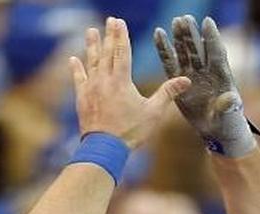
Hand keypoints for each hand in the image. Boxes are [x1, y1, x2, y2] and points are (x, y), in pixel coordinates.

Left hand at [70, 18, 190, 148]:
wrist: (105, 147)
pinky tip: (73, 58)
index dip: (122, 36)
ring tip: (91, 31)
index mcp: (122, 80)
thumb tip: (186, 80)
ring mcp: (91, 88)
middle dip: (109, 35)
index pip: (123, 52)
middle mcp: (104, 80)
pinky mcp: (82, 98)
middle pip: (107, 52)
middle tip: (109, 20)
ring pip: (91, 62)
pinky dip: (76, 68)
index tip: (120, 22)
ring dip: (92, 45)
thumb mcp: (154, 113)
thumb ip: (168, 93)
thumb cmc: (131, 131)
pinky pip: (78, 79)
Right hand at [154, 15, 256, 156]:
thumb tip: (230, 98)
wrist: (217, 131)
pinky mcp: (179, 81)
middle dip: (192, 34)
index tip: (207, 22)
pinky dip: (164, 49)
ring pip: (185, 52)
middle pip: (199, 49)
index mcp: (222, 76)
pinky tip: (158, 34)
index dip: (212, 38)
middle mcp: (207, 71)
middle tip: (185, 18)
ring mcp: (193, 74)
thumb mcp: (228, 116)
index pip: (216, 53)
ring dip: (180, 38)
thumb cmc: (227, 122)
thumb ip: (228, 106)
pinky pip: (170, 63)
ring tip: (174, 22)